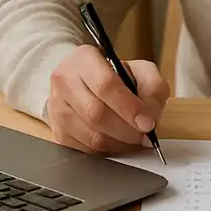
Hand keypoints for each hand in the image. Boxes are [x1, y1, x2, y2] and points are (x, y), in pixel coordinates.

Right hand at [46, 45, 168, 154]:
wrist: (83, 83)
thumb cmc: (114, 76)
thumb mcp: (139, 69)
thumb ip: (153, 86)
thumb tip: (152, 114)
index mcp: (84, 59)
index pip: (105, 85)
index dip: (129, 107)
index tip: (148, 123)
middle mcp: (64, 81)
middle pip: (96, 114)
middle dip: (127, 130)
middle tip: (145, 135)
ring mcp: (57, 108)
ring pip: (91, 136)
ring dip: (120, 143)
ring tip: (135, 138)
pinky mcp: (58, 132)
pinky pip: (86, 150)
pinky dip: (108, 151)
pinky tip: (119, 142)